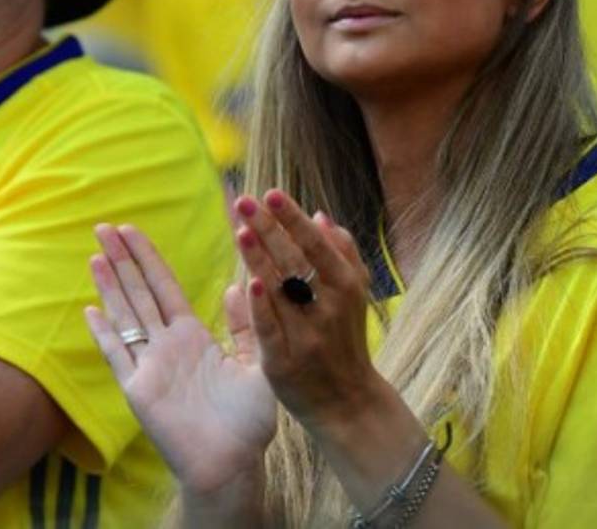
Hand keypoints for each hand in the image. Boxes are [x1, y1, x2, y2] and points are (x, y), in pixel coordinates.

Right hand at [85, 224, 276, 495]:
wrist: (233, 462)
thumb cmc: (248, 420)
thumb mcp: (257, 361)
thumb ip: (246, 324)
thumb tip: (241, 283)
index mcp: (192, 335)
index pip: (165, 286)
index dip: (147, 258)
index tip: (132, 230)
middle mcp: (166, 346)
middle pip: (139, 293)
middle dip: (121, 260)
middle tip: (103, 225)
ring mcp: (150, 366)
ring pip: (125, 316)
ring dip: (109, 286)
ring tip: (94, 254)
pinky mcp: (139, 389)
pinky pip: (118, 356)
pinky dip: (103, 334)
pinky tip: (88, 311)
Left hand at [231, 191, 384, 430]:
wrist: (349, 403)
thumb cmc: (346, 340)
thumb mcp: (355, 294)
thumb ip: (342, 254)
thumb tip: (320, 215)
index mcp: (346, 286)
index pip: (316, 244)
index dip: (292, 218)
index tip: (271, 193)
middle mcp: (329, 308)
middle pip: (295, 261)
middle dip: (269, 228)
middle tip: (244, 201)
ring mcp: (307, 336)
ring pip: (281, 292)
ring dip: (260, 258)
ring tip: (241, 229)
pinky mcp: (285, 363)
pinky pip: (271, 330)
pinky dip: (261, 308)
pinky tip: (248, 283)